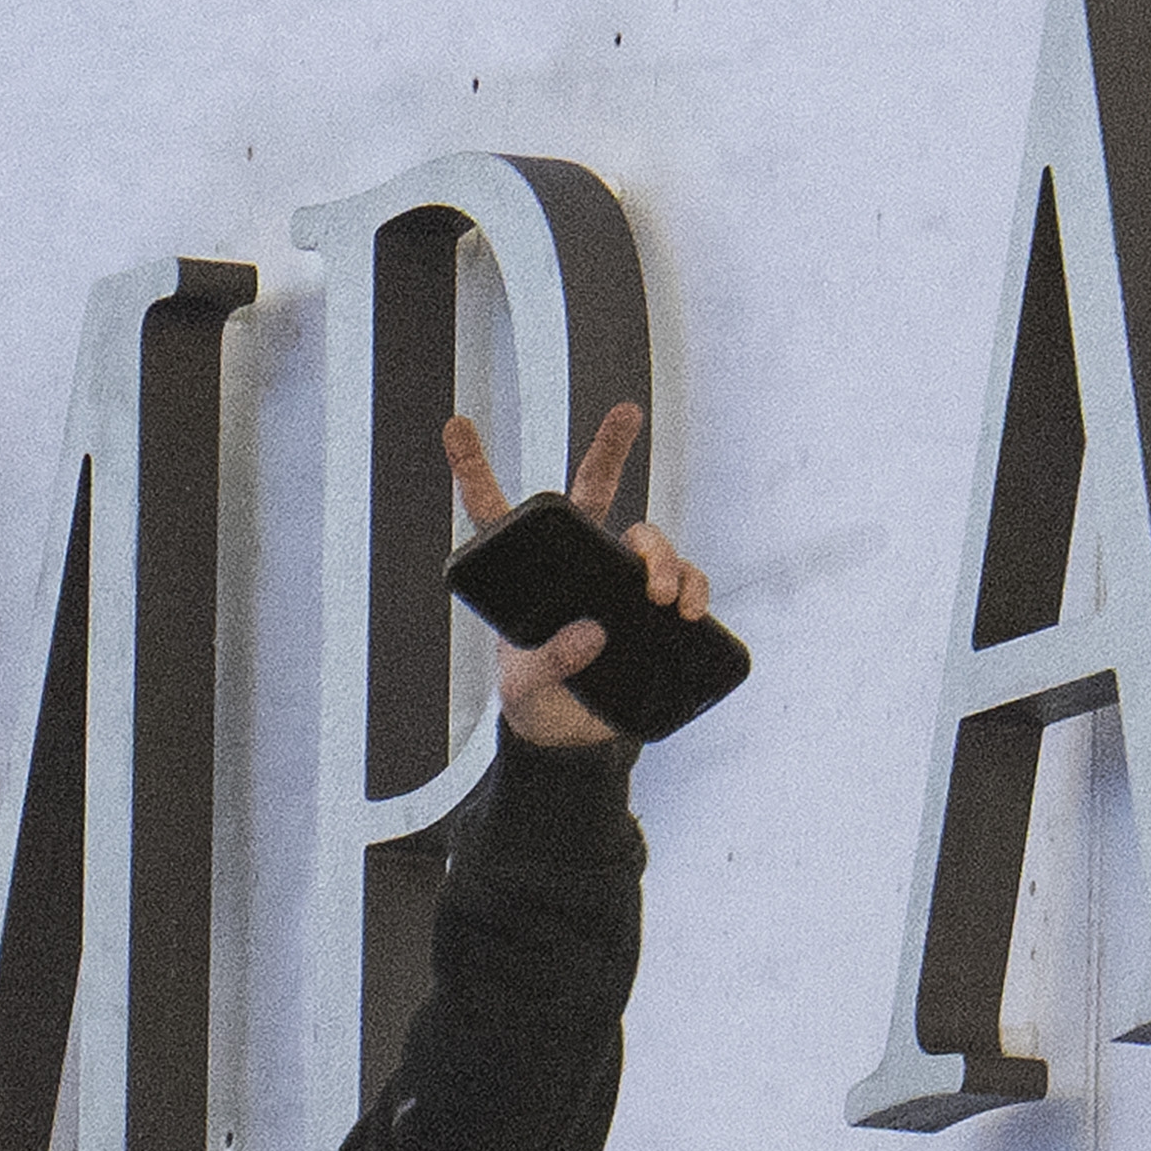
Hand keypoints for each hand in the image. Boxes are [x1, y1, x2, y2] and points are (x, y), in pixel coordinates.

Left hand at [449, 402, 716, 753]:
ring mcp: (615, 580)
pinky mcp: (649, 608)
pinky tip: (689, 608)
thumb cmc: (536, 703)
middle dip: (610, 447)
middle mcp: (573, 564)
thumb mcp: (525, 689)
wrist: (572, 739)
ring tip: (662, 596)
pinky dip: (693, 586)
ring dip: (661, 556)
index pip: (493, 510)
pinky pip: (683, 579)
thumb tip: (593, 630)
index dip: (473, 468)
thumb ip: (547, 662)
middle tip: (627, 410)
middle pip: (591, 491)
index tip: (457, 425)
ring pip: (646, 537)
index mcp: (525, 573)